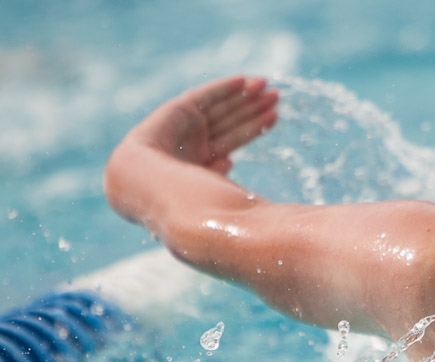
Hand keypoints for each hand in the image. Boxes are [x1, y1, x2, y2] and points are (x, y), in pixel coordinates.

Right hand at [130, 75, 278, 174]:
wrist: (148, 185)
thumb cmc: (184, 200)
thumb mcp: (212, 188)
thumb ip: (220, 173)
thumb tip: (230, 160)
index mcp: (201, 163)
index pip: (233, 139)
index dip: (254, 127)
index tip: (276, 116)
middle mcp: (192, 144)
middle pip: (229, 121)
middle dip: (253, 108)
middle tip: (277, 96)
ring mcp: (183, 127)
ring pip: (219, 108)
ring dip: (243, 97)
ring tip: (268, 87)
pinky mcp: (176, 111)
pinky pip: (203, 96)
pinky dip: (222, 88)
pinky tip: (244, 81)